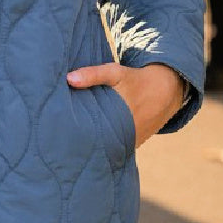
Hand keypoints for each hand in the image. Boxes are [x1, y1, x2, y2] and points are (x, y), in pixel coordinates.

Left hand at [66, 60, 186, 146]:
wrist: (164, 91)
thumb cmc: (134, 80)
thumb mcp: (115, 72)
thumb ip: (93, 75)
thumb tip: (69, 79)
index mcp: (117, 116)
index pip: (89, 132)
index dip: (74, 135)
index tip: (58, 135)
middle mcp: (124, 134)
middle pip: (96, 143)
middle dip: (80, 143)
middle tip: (60, 144)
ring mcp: (129, 142)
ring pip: (106, 149)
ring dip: (93, 147)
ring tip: (71, 149)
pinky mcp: (133, 145)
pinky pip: (115, 149)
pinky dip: (105, 148)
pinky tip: (91, 148)